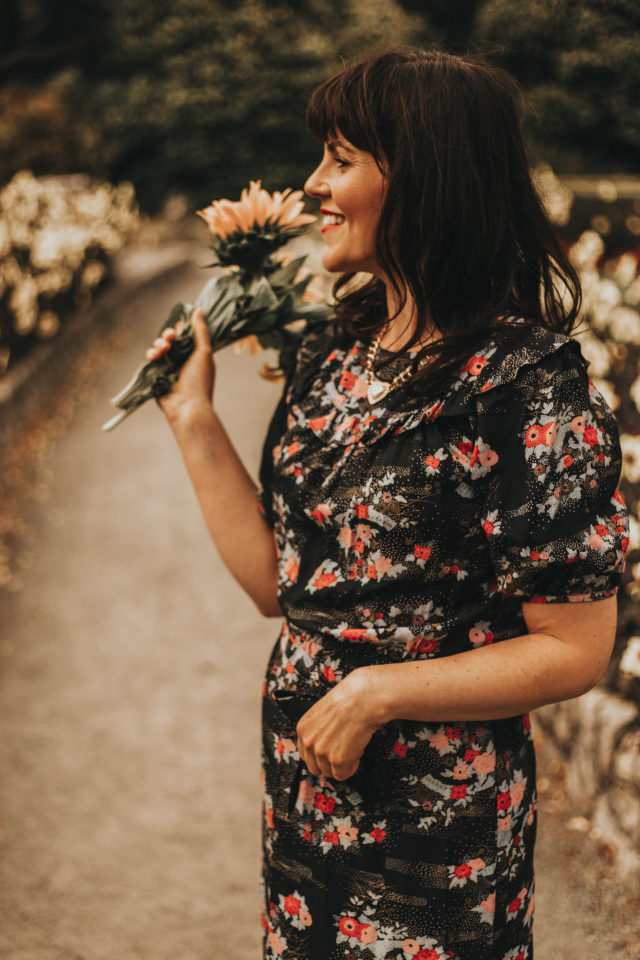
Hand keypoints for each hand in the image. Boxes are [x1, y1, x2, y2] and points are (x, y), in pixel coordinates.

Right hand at [149, 307, 215, 421]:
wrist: (187, 406)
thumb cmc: (199, 381)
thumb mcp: (204, 352)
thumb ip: (201, 331)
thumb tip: (199, 309)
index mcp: (195, 354)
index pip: (184, 335)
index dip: (179, 329)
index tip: (179, 329)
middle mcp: (181, 360)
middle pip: (169, 339)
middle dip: (167, 336)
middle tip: (170, 339)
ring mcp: (168, 367)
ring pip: (158, 347)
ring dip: (158, 344)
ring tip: (163, 350)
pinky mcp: (156, 375)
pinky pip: (150, 359)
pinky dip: (151, 355)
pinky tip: (154, 357)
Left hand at [296, 668, 383, 780]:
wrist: (364, 698)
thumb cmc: (350, 699)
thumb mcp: (325, 712)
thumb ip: (319, 730)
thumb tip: (326, 742)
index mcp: (303, 728)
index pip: (306, 754)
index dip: (321, 755)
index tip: (331, 751)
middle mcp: (309, 741)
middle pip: (314, 767)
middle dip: (330, 762)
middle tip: (344, 750)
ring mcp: (321, 752)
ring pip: (329, 772)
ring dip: (342, 763)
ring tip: (352, 745)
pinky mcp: (337, 760)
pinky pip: (342, 775)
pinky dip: (351, 767)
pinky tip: (357, 751)